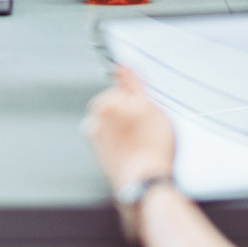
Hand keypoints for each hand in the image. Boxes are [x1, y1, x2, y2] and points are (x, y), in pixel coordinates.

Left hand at [84, 66, 175, 191]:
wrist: (145, 181)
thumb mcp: (149, 105)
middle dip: (131, 110)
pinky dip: (123, 140)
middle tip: (149, 124)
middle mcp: (96, 120)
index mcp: (106, 104)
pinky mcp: (102, 153)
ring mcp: (97, 139)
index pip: (123, 85)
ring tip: (144, 139)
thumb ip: (133, 82)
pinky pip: (114, 138)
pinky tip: (137, 148)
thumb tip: (121, 65)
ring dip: (127, 126)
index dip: (138, 93)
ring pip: (116, 122)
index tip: (146, 103)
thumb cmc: (151, 145)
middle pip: (117, 104)